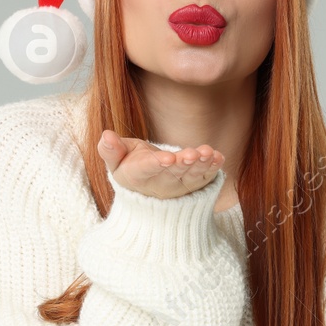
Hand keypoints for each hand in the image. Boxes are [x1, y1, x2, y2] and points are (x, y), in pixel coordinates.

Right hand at [97, 130, 225, 200]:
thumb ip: (110, 149)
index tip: (167, 158)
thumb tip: (106, 135)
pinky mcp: (195, 185)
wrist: (148, 190)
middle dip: (183, 164)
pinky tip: (219, 157)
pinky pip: (205, 178)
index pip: (147, 170)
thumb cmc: (130, 166)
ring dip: (201, 165)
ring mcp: (180, 186)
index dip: (157, 164)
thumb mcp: (116, 160)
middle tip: (192, 154)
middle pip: (173, 174)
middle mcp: (160, 184)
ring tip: (207, 153)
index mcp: (138, 176)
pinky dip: (213, 168)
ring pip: (191, 176)